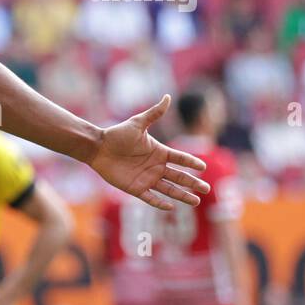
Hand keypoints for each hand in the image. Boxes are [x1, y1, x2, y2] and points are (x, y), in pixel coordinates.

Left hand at [89, 95, 208, 210]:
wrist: (97, 147)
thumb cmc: (116, 135)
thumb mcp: (137, 124)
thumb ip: (154, 114)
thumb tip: (168, 97)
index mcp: (159, 152)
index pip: (180, 159)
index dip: (191, 163)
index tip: (203, 167)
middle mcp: (156, 167)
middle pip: (179, 177)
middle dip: (193, 183)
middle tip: (207, 190)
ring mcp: (147, 178)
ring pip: (169, 189)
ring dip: (182, 195)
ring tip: (196, 201)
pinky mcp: (135, 188)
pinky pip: (150, 198)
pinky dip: (159, 203)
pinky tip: (170, 207)